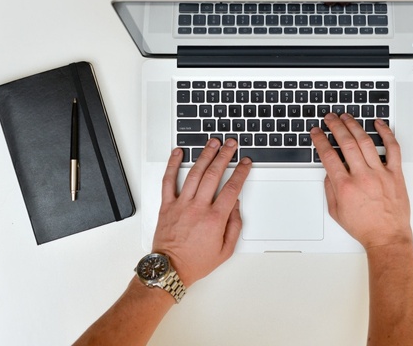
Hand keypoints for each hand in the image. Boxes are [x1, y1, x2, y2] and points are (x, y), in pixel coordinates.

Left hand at [152, 138, 251, 287]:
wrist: (170, 269)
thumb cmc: (195, 262)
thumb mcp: (225, 250)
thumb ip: (234, 226)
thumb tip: (235, 205)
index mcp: (214, 218)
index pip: (232, 188)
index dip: (241, 172)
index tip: (245, 163)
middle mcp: (198, 208)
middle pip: (214, 174)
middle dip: (225, 156)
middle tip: (231, 145)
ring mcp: (181, 204)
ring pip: (194, 173)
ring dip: (205, 155)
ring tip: (212, 143)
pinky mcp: (167, 205)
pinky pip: (168, 180)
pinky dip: (172, 164)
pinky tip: (178, 153)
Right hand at [310, 114, 411, 249]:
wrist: (387, 237)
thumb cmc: (364, 227)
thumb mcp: (336, 212)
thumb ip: (330, 189)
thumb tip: (329, 171)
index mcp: (345, 186)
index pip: (328, 155)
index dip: (320, 140)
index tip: (316, 132)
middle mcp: (362, 177)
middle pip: (346, 143)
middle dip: (335, 126)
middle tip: (329, 118)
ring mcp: (380, 173)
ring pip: (365, 141)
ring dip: (354, 126)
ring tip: (346, 117)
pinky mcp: (395, 174)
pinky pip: (393, 148)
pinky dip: (386, 133)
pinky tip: (378, 124)